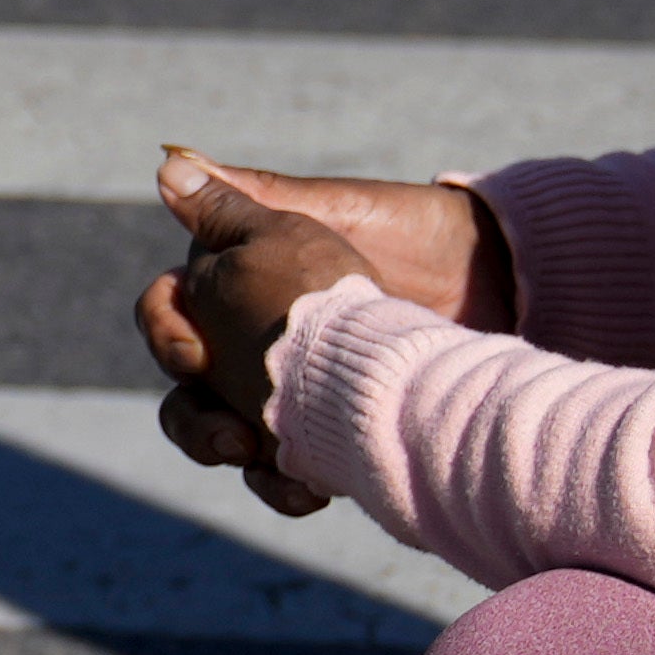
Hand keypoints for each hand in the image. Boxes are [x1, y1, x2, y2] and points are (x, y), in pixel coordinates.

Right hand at [132, 150, 496, 508]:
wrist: (490, 280)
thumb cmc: (404, 231)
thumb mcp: (323, 211)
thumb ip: (242, 199)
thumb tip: (167, 163)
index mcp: (235, 286)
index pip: (168, 311)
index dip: (164, 331)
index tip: (196, 351)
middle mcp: (248, 345)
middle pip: (183, 392)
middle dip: (191, 420)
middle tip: (230, 433)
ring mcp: (284, 394)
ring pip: (219, 437)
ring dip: (223, 453)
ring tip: (258, 457)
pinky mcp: (323, 435)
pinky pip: (279, 475)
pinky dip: (282, 487)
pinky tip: (311, 490)